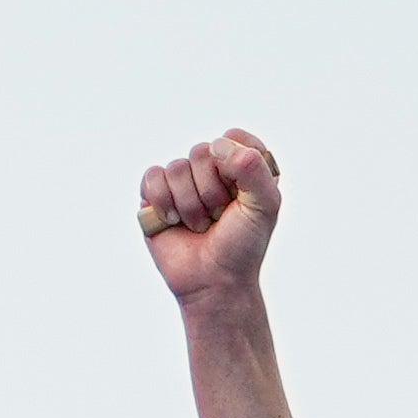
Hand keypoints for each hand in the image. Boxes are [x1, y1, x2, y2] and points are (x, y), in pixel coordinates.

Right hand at [137, 128, 277, 301]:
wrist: (214, 281)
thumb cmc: (242, 245)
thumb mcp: (265, 204)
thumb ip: (253, 166)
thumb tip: (215, 146)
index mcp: (241, 164)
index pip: (234, 137)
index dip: (236, 165)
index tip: (242, 195)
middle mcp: (211, 169)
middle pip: (201, 151)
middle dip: (211, 191)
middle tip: (218, 217)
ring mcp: (182, 181)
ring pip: (177, 168)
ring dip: (190, 205)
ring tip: (199, 225)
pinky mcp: (155, 196)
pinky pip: (152, 178)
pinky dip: (163, 203)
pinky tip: (173, 222)